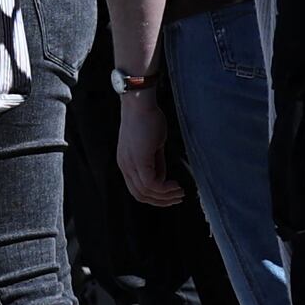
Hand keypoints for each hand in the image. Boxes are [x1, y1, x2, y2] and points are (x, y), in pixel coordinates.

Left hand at [114, 77, 186, 211]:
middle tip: (178, 197)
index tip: (171, 194)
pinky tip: (176, 185)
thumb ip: (155, 163)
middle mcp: (124, 166)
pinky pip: (151, 184)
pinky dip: (165, 188)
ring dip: (165, 196)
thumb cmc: (147, 118)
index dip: (154, 196)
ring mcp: (130, 164)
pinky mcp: (138, 160)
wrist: (140, 103)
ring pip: (146, 192)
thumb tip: (162, 179)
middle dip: (161, 201)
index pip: (137, 190)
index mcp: (126, 163)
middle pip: (140, 195)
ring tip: (180, 192)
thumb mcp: (153, 145)